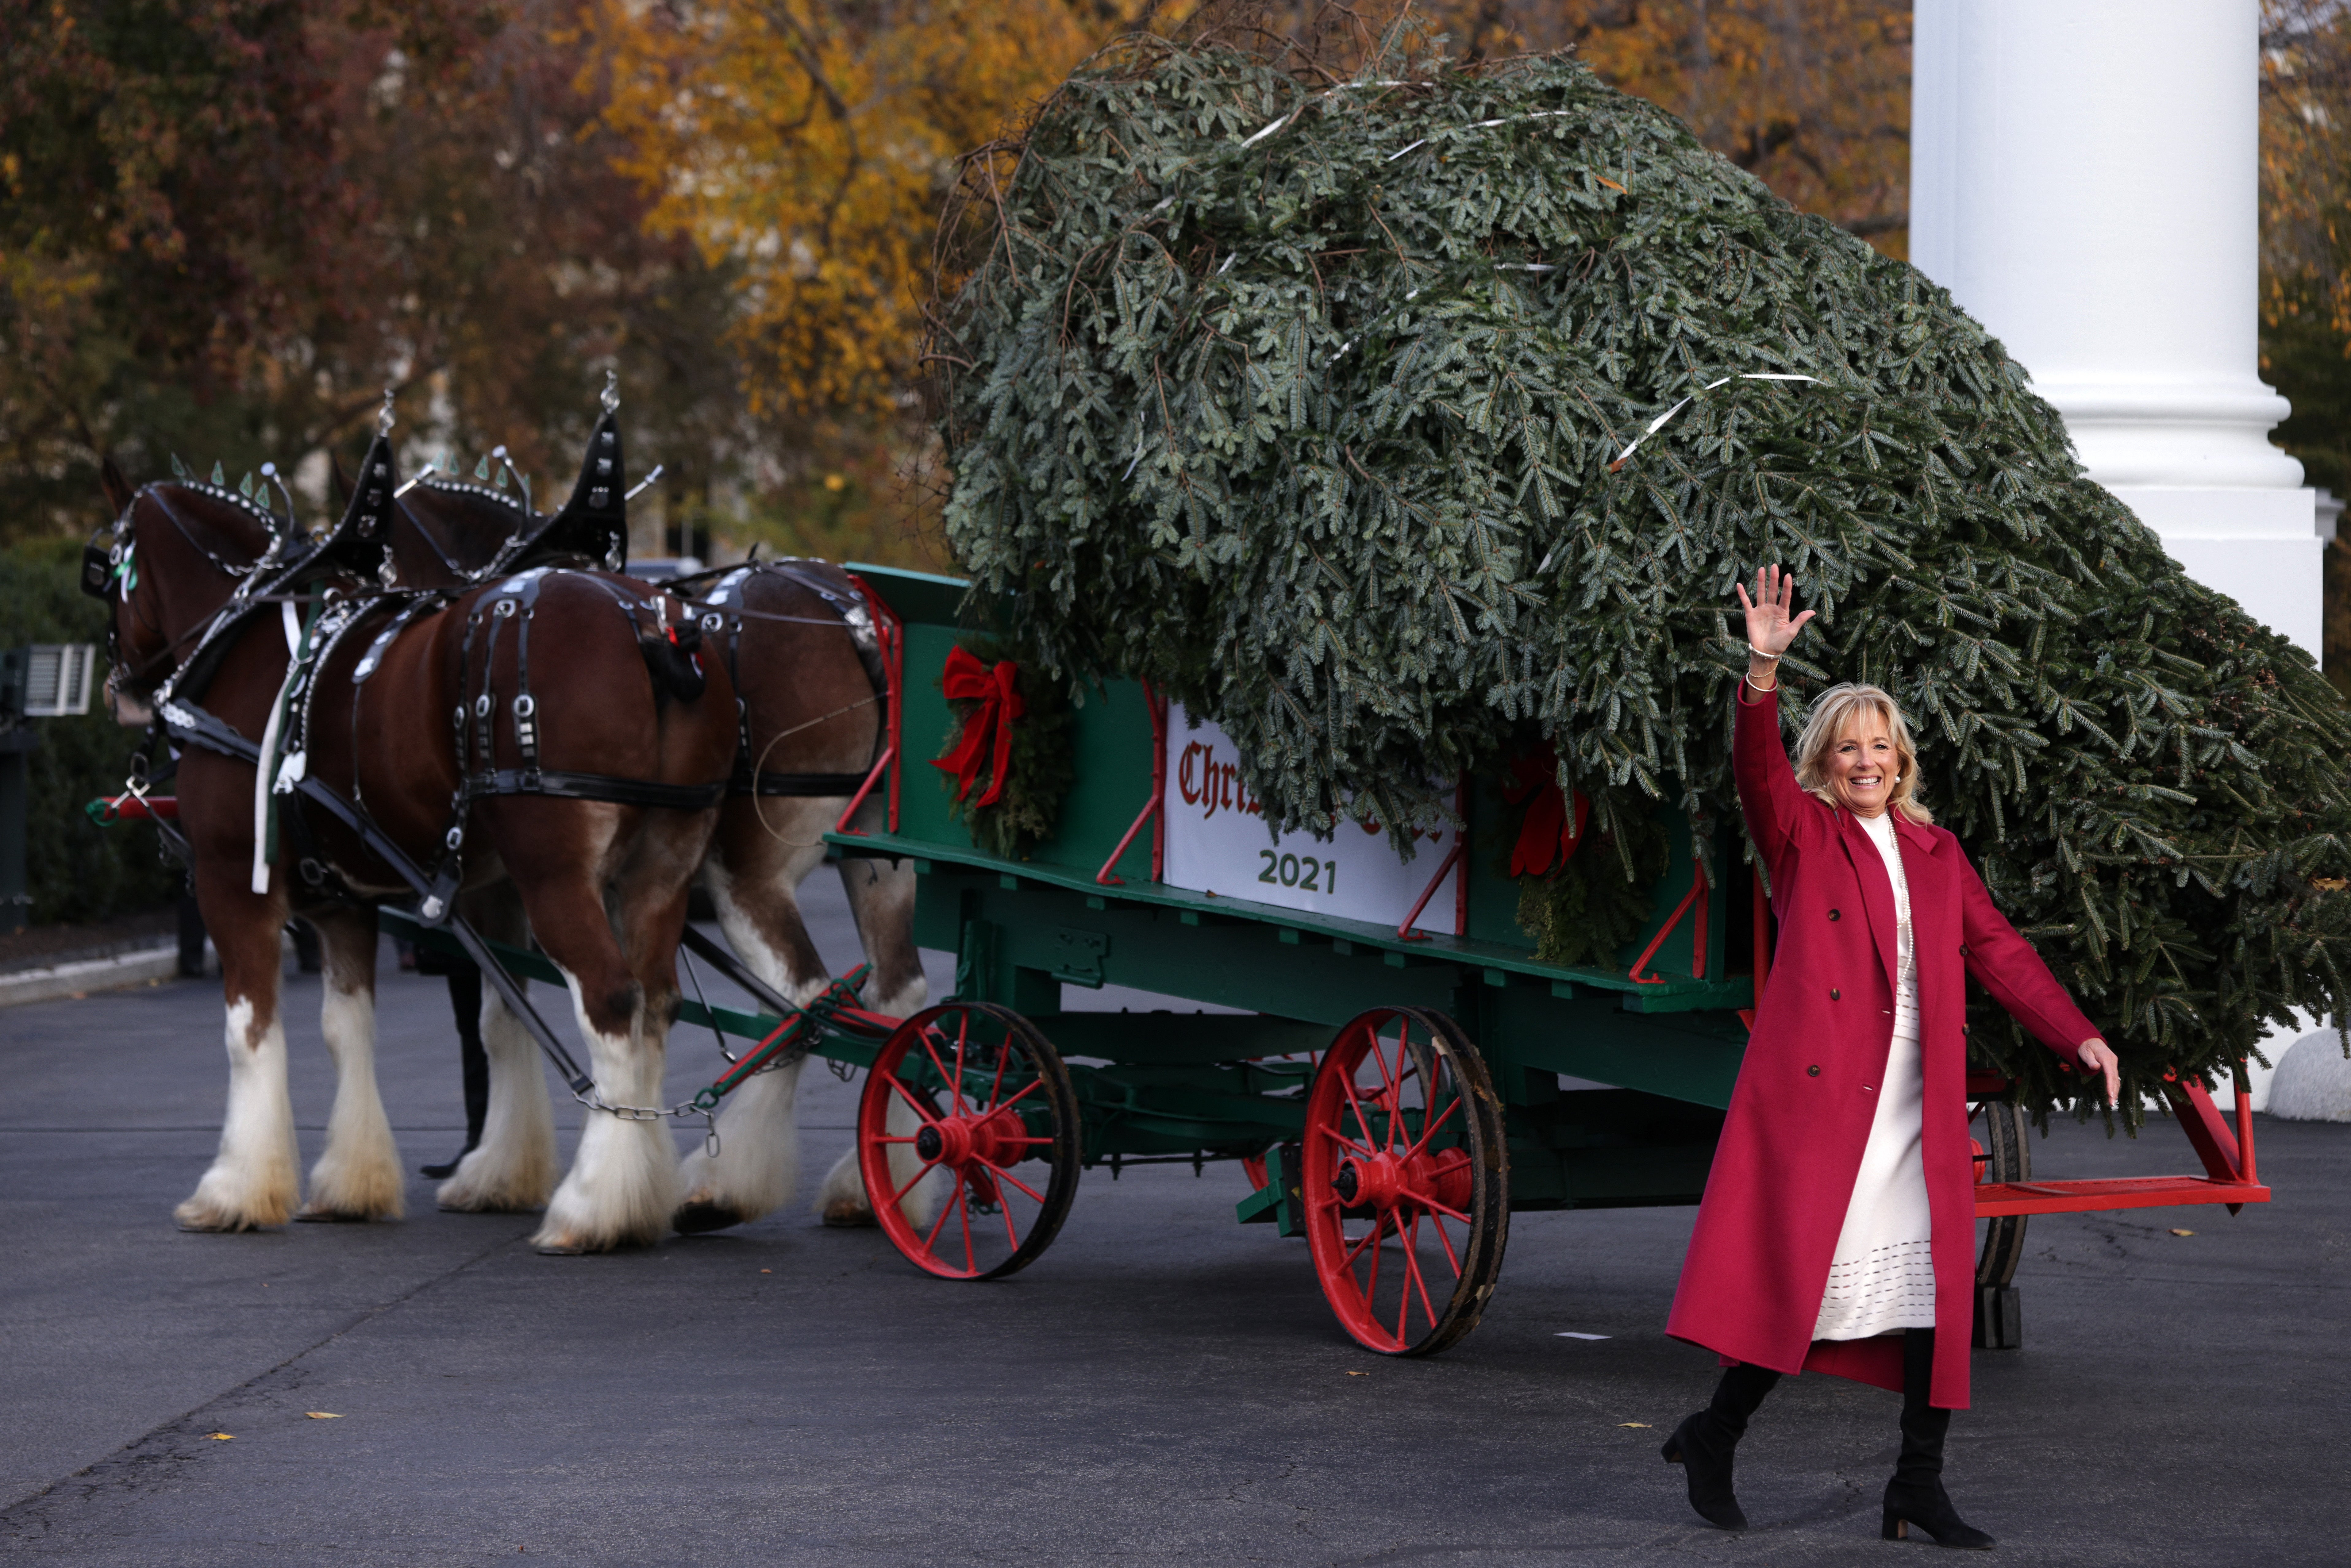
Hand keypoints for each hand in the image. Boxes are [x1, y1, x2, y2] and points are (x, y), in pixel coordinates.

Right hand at [1734, 565, 1812, 690]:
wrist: (1765, 652)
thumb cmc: (1780, 643)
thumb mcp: (1791, 632)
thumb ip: (1800, 620)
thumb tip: (1813, 611)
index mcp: (1783, 612)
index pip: (1785, 596)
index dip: (1786, 586)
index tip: (1788, 575)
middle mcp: (1772, 608)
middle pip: (1773, 591)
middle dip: (1773, 579)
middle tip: (1774, 566)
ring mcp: (1761, 610)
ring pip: (1761, 593)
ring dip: (1761, 581)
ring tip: (1761, 569)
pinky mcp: (1751, 615)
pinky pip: (1746, 602)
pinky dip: (1743, 594)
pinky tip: (1740, 585)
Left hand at [2076, 1038, 2120, 1102]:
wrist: (2090, 1040)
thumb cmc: (2086, 1046)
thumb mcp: (2085, 1052)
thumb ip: (2090, 1060)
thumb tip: (2096, 1067)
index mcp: (2106, 1057)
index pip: (2110, 1073)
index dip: (2110, 1084)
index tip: (2110, 1094)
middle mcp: (2112, 1060)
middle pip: (2114, 1078)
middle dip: (2114, 1091)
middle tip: (2111, 1103)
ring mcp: (2113, 1063)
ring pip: (2116, 1079)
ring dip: (2115, 1091)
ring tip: (2112, 1102)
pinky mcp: (2112, 1066)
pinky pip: (2114, 1077)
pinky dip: (2114, 1086)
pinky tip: (2113, 1094)